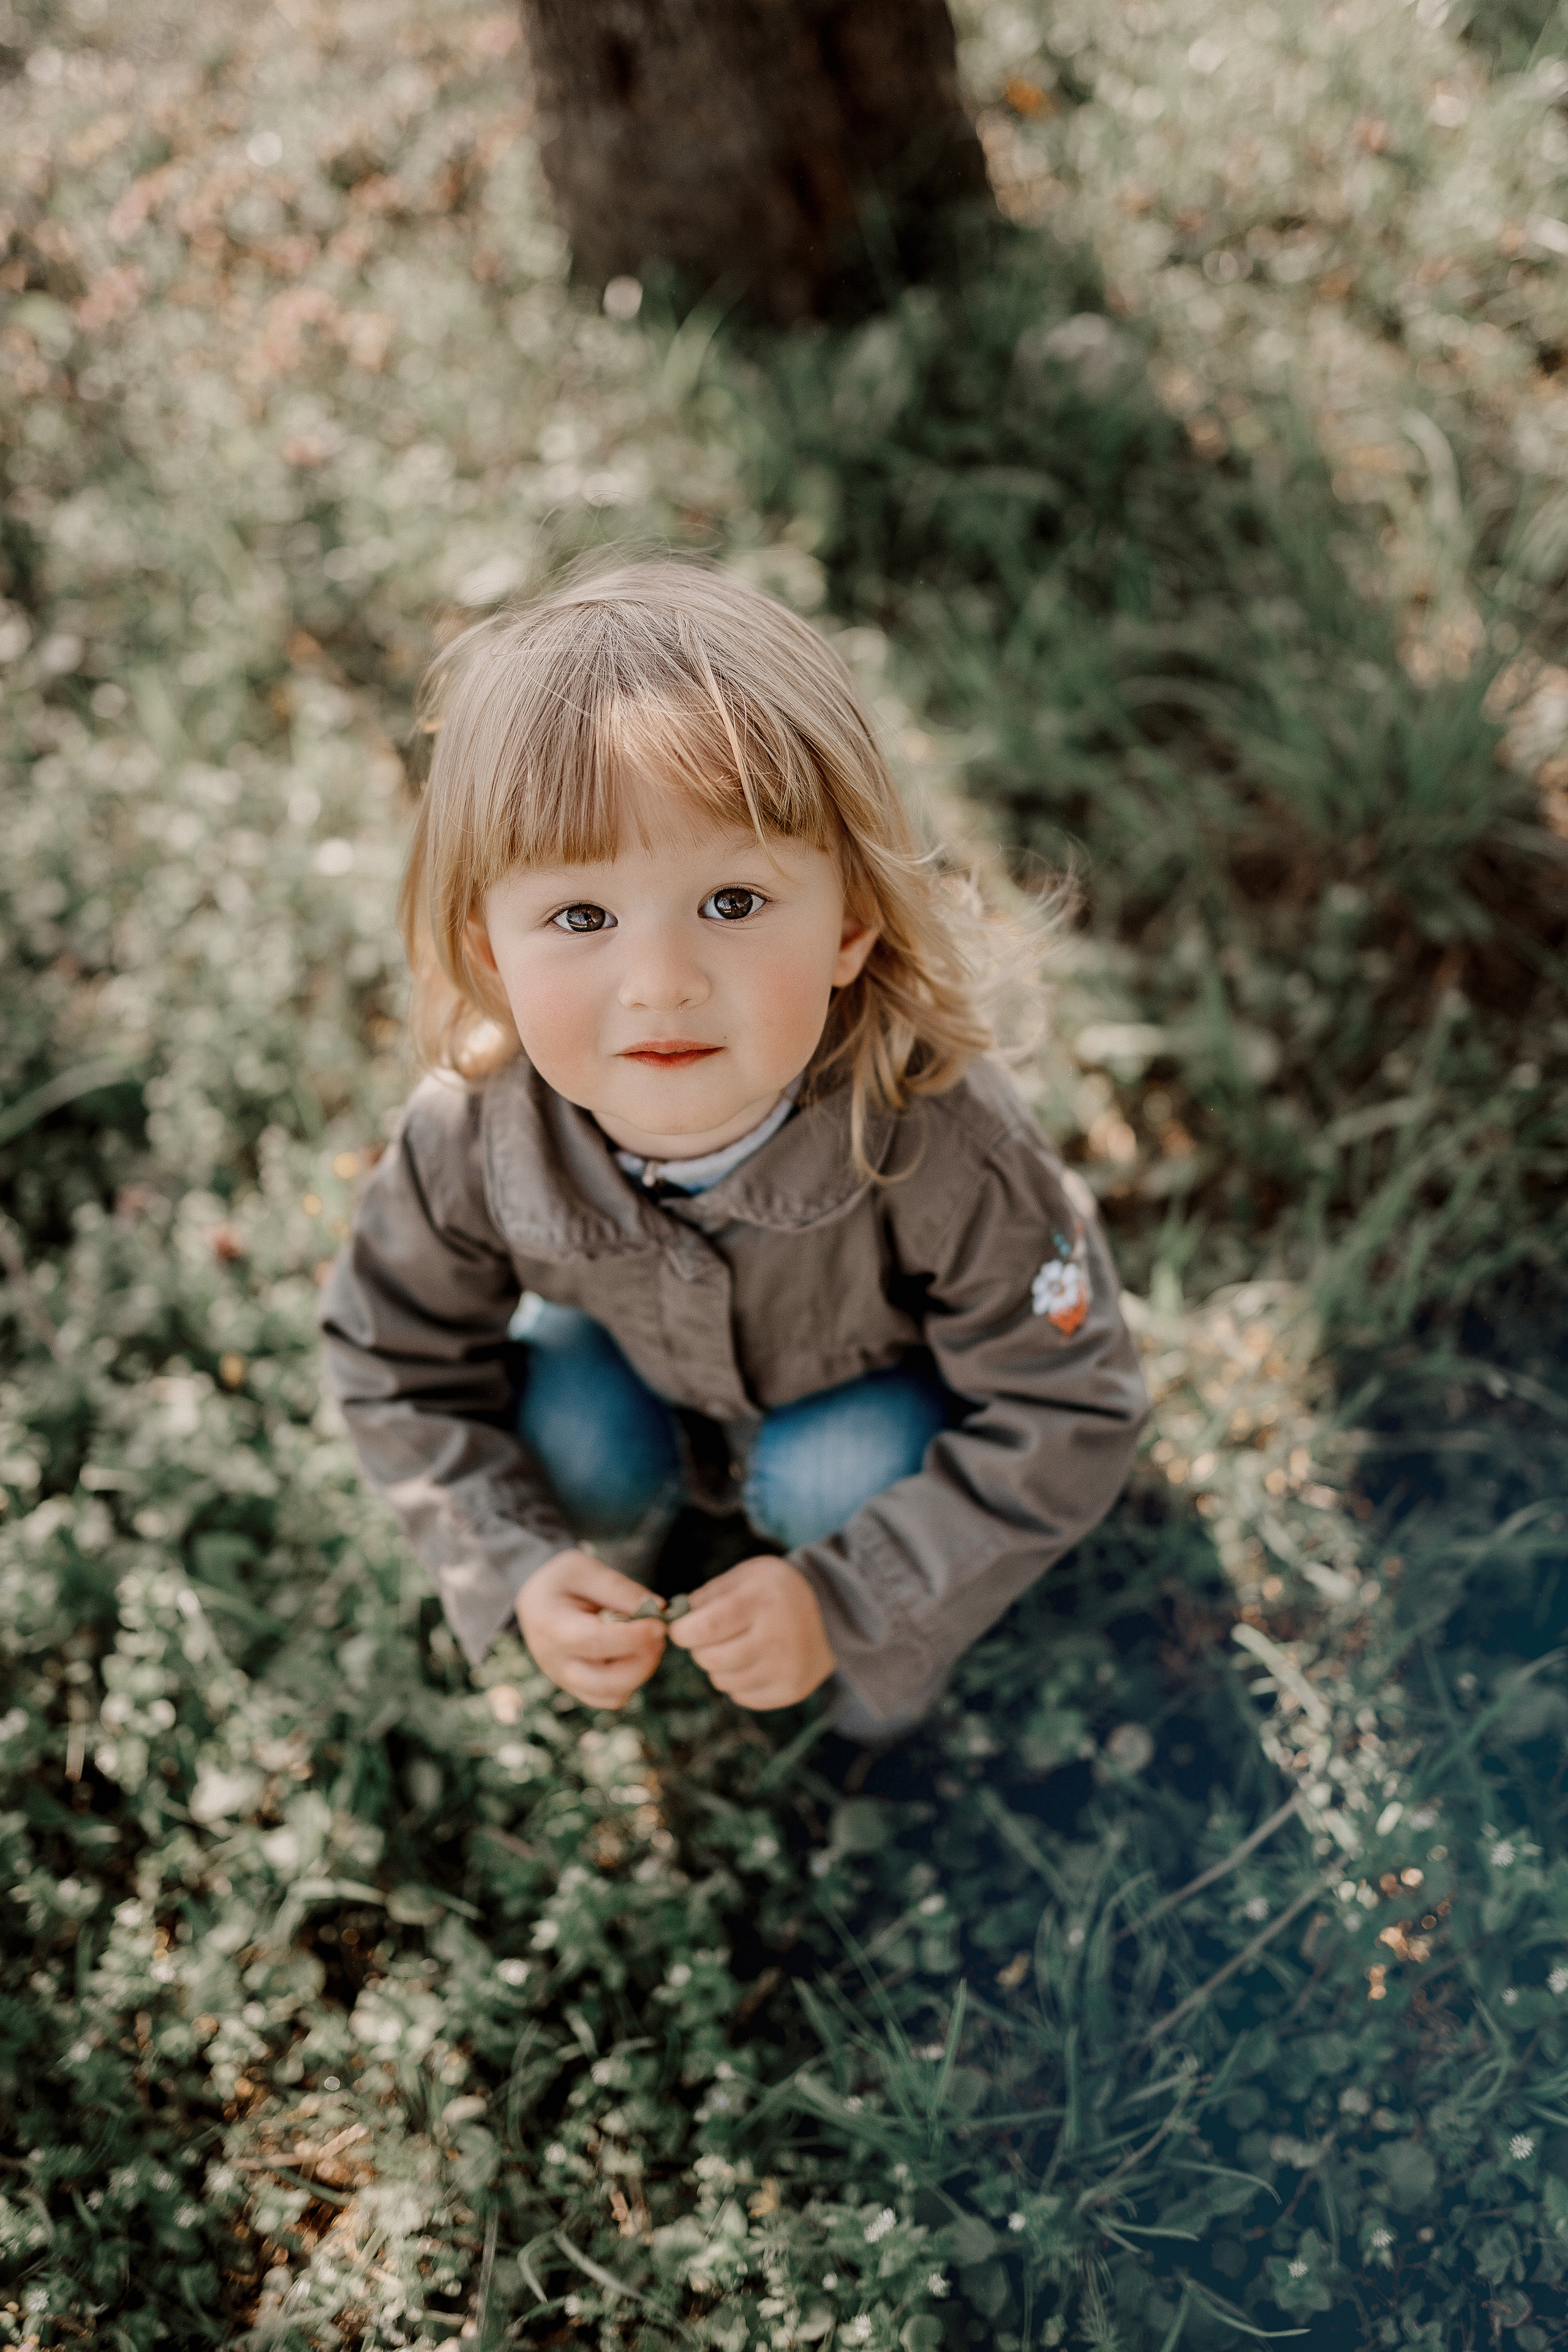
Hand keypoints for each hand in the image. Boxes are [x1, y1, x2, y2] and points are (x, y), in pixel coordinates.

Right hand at [515, 1549, 665, 1709]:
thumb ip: (619, 1588)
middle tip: (659, 1635)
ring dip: (640, 1672)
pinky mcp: (577, 1688)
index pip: (593, 1641)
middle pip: (603, 1682)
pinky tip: (636, 1655)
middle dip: (641, 1662)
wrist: (537, 1600)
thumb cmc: (562, 1581)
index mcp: (550, 1624)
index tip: (659, 1624)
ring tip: (649, 1643)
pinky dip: (631, 1682)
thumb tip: (658, 1608)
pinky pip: (610, 1699)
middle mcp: (554, 1661)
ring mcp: (565, 1680)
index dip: (632, 1636)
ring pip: (611, 1696)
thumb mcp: (585, 1568)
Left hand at [666, 1555, 835, 1710]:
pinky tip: (751, 1662)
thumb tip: (677, 1618)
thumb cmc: (778, 1590)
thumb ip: (710, 1594)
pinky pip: (742, 1696)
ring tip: (733, 1647)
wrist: (833, 1611)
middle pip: (711, 1659)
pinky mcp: (790, 1690)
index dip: (683, 1632)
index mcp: (762, 1601)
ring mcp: (785, 1668)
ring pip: (723, 1681)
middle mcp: (776, 1637)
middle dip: (699, 1649)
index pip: (707, 1627)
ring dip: (718, 1666)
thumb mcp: (748, 1576)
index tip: (679, 1629)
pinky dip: (737, 1682)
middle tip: (707, 1638)